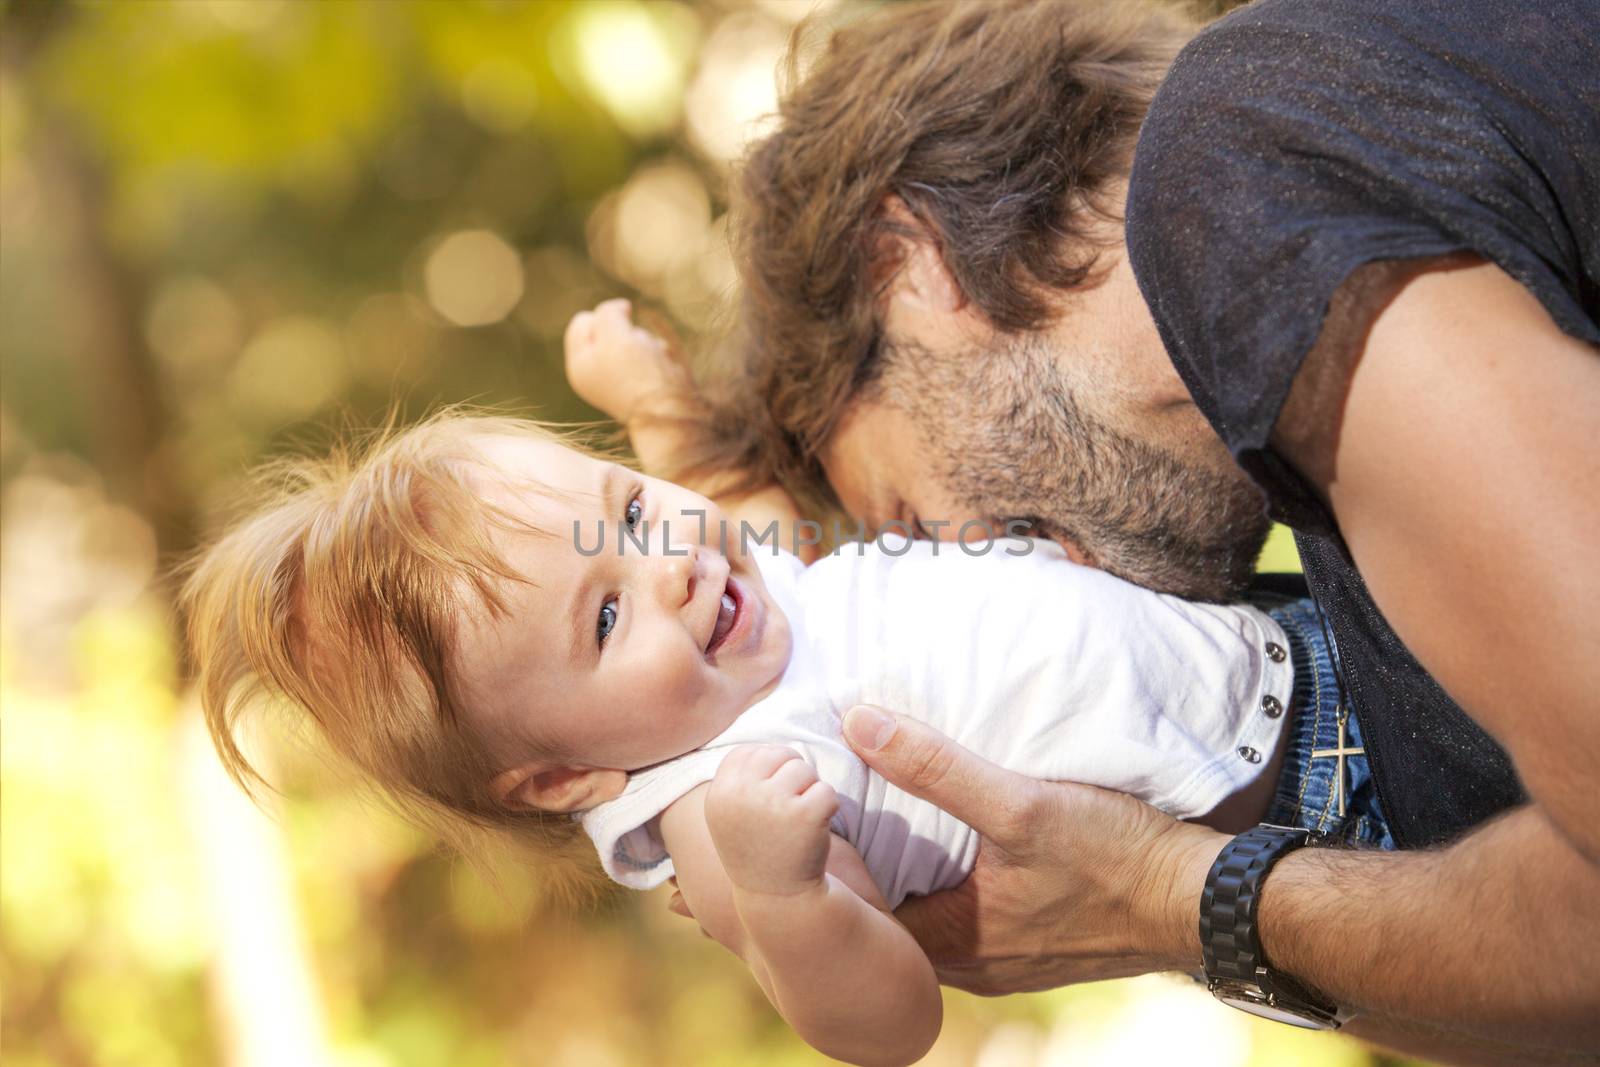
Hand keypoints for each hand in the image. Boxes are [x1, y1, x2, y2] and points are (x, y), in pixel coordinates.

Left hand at [563, 298, 689, 424]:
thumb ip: (608, 313)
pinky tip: (664, 366)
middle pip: (609, 330)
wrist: (668, 413)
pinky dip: (659, 355)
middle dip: (627, 332)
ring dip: (647, 343)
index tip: (624, 325)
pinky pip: (651, 355)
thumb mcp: (615, 335)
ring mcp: (619, 380)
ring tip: (654, 360)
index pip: (583, 321)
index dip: (605, 317)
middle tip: (637, 350)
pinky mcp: (643, 384)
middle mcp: (595, 374)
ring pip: (633, 340)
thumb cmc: (638, 374)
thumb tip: (620, 308)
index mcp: (579, 365)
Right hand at [704, 745, 839, 898]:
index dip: (770, 774)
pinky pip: (827, 791)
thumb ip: (739, 773)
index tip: (768, 807)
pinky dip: (827, 810)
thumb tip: (752, 714)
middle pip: (782, 755)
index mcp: (720, 790)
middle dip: (792, 779)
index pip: (753, 752)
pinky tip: (813, 834)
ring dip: (809, 795)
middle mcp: (740, 794)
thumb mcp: (730, 809)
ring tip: (796, 826)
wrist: (780, 901)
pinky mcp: (806, 814)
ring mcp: (773, 803)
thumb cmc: (759, 848)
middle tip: (786, 816)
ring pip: (806, 771)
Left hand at [841, 705, 1225, 994]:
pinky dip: (952, 874)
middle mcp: (971, 965)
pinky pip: (970, 910)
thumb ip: (935, 768)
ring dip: (914, 867)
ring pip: (933, 911)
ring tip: (887, 809)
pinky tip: (953, 834)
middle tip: (841, 802)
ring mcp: (1003, 958)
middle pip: (894, 913)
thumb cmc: (1115, 859)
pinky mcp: (1031, 942)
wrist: (1204, 898)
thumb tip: (858, 724)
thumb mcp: (1019, 803)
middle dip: (869, 864)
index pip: (861, 912)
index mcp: (953, 944)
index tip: (814, 812)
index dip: (834, 865)